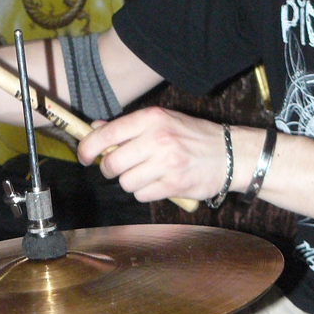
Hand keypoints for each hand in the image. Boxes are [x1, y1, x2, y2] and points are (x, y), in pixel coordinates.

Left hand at [77, 106, 239, 203]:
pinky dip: (145, 192)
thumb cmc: (192, 136)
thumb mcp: (161, 121)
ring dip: (130, 182)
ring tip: (146, 174)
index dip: (87, 148)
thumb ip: (127, 126)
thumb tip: (95, 129)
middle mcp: (157, 138)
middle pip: (111, 163)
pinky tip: (158, 182)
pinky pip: (142, 195)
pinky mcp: (174, 183)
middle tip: (117, 168)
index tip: (83, 156)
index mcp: (151, 118)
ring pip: (125, 182)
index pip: (106, 134)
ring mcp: (166, 162)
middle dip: (109, 169)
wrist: (230, 153)